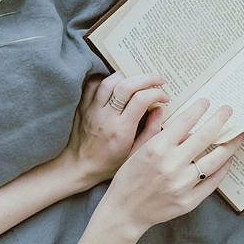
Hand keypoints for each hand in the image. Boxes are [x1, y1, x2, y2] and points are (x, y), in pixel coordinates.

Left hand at [60, 71, 169, 189]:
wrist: (79, 167)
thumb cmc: (108, 164)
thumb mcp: (135, 154)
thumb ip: (150, 132)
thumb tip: (159, 110)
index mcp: (121, 130)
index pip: (141, 100)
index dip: (157, 93)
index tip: (164, 97)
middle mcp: (105, 116)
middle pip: (126, 85)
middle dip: (147, 78)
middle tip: (158, 79)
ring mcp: (92, 109)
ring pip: (109, 81)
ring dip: (127, 75)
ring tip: (139, 79)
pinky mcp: (83, 106)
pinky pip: (93, 84)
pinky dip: (106, 79)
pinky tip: (116, 83)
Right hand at [98, 98, 243, 239]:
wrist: (124, 212)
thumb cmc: (127, 179)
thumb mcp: (134, 150)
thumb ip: (151, 130)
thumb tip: (162, 109)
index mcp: (157, 149)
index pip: (184, 122)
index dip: (198, 109)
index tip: (206, 102)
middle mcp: (172, 165)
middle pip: (205, 137)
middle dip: (220, 120)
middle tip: (228, 110)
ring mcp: (182, 184)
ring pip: (216, 160)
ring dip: (230, 145)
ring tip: (239, 135)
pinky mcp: (189, 201)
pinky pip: (213, 182)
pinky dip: (223, 169)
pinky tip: (227, 159)